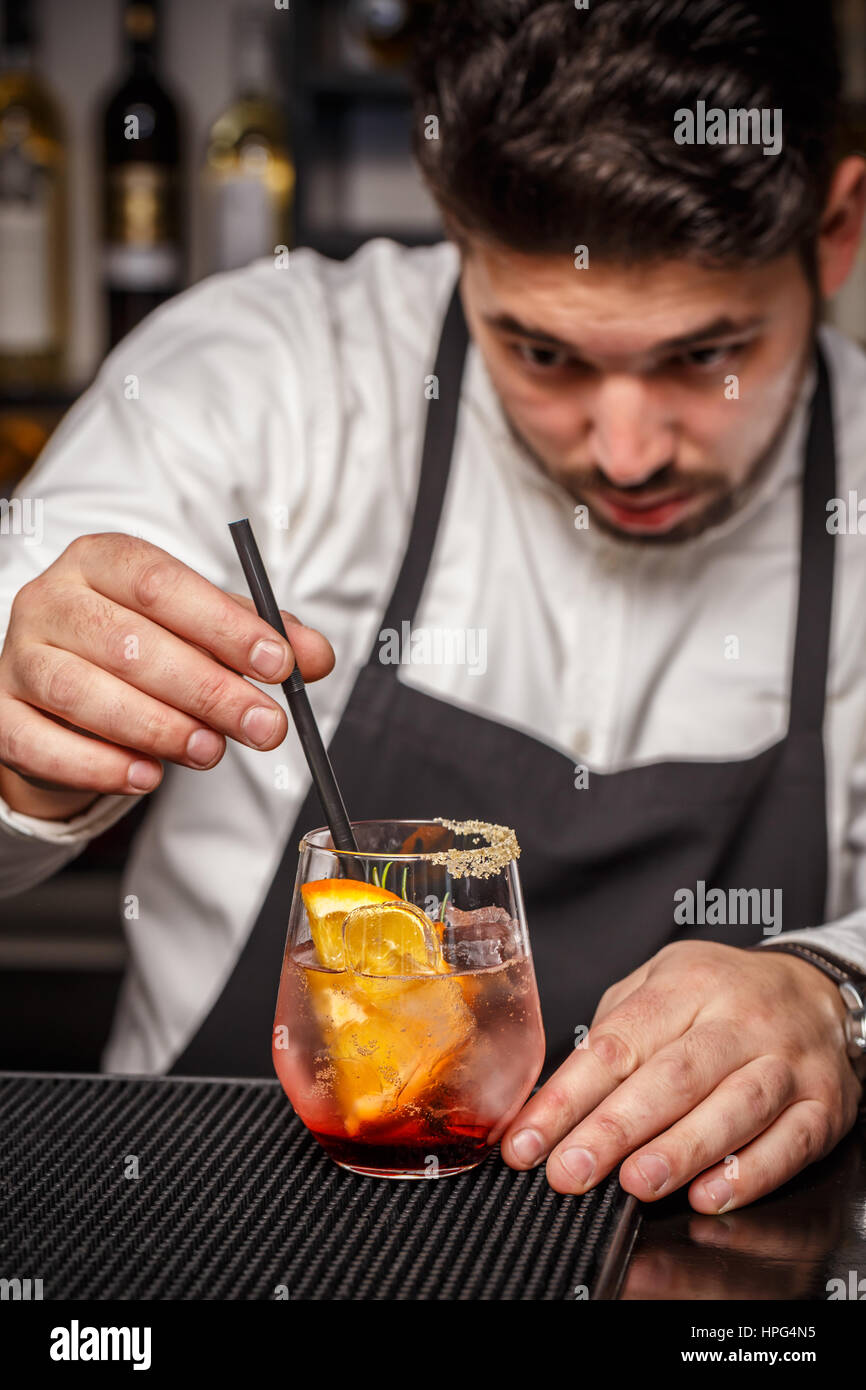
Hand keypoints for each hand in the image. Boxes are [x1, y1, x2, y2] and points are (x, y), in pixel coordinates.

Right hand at [0, 532, 334, 807]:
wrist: (62, 695)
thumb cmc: (142, 650)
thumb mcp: (205, 631)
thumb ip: (261, 638)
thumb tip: (317, 656)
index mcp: (103, 560)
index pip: (161, 584)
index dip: (224, 626)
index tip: (280, 664)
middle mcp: (51, 599)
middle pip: (128, 642)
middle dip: (207, 689)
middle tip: (263, 726)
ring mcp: (18, 657)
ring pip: (82, 692)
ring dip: (156, 727)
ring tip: (210, 752)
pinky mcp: (1, 714)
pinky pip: (41, 744)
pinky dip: (98, 765)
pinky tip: (147, 776)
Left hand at [500, 940, 863, 1212]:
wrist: (817, 989)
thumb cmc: (721, 995)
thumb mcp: (662, 983)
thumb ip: (613, 1031)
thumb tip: (554, 1099)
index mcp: (686, 984)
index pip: (617, 1043)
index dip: (566, 1097)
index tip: (528, 1141)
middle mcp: (739, 1019)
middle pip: (672, 1076)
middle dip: (615, 1129)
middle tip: (570, 1170)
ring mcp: (786, 1062)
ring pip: (734, 1107)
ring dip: (681, 1151)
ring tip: (635, 1184)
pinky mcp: (824, 1105)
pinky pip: (790, 1142)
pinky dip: (750, 1173)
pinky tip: (710, 1194)